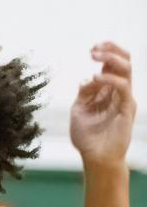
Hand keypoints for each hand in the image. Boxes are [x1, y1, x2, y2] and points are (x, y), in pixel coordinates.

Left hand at [70, 41, 135, 165]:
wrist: (96, 158)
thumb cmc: (88, 137)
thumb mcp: (79, 110)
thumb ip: (84, 94)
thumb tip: (87, 79)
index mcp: (108, 91)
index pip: (113, 65)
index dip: (105, 52)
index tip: (92, 48)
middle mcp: (119, 92)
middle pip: (124, 62)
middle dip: (111, 50)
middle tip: (94, 49)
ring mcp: (124, 99)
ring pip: (126, 70)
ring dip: (111, 59)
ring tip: (94, 56)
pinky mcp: (127, 108)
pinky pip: (123, 87)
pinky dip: (110, 79)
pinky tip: (95, 78)